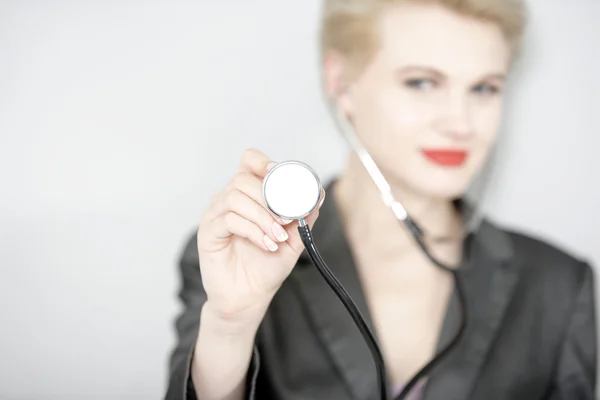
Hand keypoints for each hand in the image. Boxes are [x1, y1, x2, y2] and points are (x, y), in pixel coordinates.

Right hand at [197, 148, 323, 324]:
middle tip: (286, 219)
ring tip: (277, 236)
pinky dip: (252, 231)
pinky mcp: (208, 233)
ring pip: (235, 197)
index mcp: (248, 195)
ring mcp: (215, 215)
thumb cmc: (266, 266)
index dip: (263, 162)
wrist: (249, 297)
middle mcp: (228, 200)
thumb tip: (319, 194)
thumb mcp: (293, 238)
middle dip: (269, 196)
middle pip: (243, 178)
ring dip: (262, 216)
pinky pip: (228, 220)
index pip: (249, 161)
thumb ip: (303, 216)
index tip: (278, 175)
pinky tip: (266, 244)